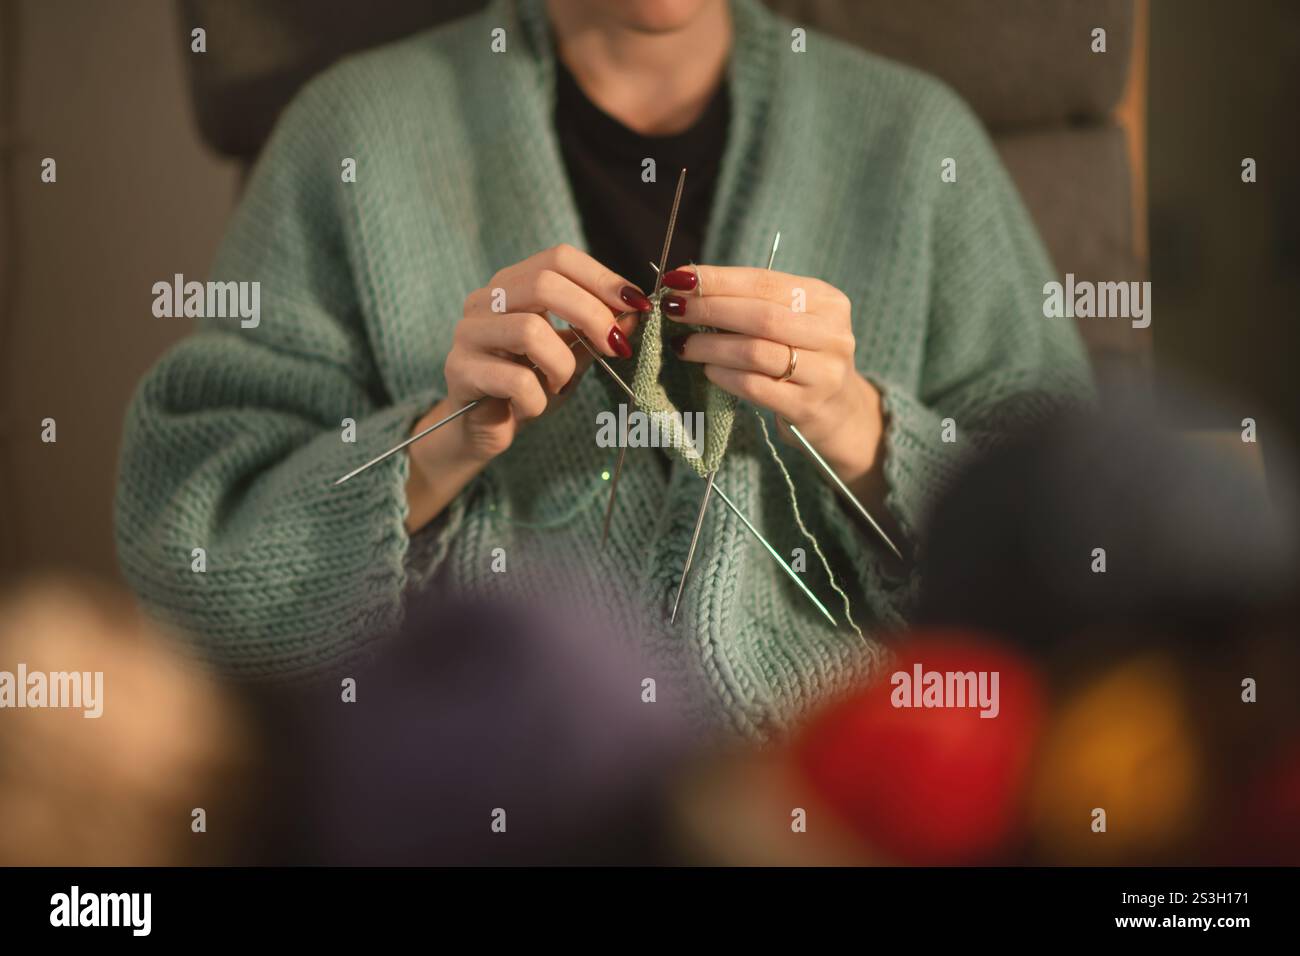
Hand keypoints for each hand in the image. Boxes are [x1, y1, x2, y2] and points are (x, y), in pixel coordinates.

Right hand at [429, 244, 647, 467]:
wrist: (482, 430)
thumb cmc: (527, 387)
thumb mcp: (572, 355)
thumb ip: (598, 331)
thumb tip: (635, 310)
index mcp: (512, 285)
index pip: (558, 258)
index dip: (602, 277)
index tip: (636, 304)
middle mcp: (485, 301)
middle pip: (544, 284)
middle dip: (591, 315)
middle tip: (615, 347)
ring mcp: (468, 334)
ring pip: (530, 331)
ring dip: (562, 365)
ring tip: (558, 385)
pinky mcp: (459, 371)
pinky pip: (516, 380)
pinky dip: (537, 400)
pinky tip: (529, 408)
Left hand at [663, 265, 884, 487]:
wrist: (838, 411)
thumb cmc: (801, 356)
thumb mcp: (792, 321)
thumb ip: (752, 302)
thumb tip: (688, 285)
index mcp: (827, 301)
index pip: (765, 282)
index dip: (719, 279)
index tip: (680, 278)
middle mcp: (832, 335)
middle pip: (761, 316)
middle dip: (709, 309)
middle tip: (673, 309)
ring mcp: (823, 374)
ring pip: (755, 352)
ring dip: (710, 346)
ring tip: (683, 345)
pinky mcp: (806, 407)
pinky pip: (754, 386)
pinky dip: (724, 376)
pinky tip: (708, 370)